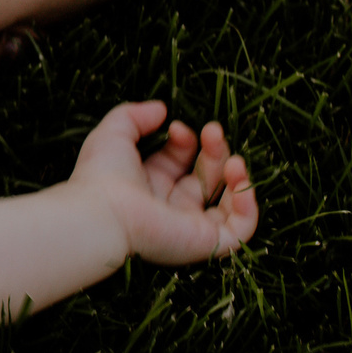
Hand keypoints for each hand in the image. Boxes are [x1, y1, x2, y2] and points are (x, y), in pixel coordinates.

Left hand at [71, 101, 258, 264]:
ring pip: (228, 203)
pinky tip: (240, 180)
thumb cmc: (102, 175)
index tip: (176, 128)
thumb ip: (135, 115)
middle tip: (213, 131)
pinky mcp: (207, 243)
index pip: (180, 160)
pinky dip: (249, 206)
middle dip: (215, 150)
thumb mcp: (114, 133)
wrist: (103, 214)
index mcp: (149, 184)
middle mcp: (170, 207)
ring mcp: (190, 226)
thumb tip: (162, 109)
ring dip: (237, 176)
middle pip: (206, 176)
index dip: (185, 140)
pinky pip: (241, 231)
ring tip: (234, 160)